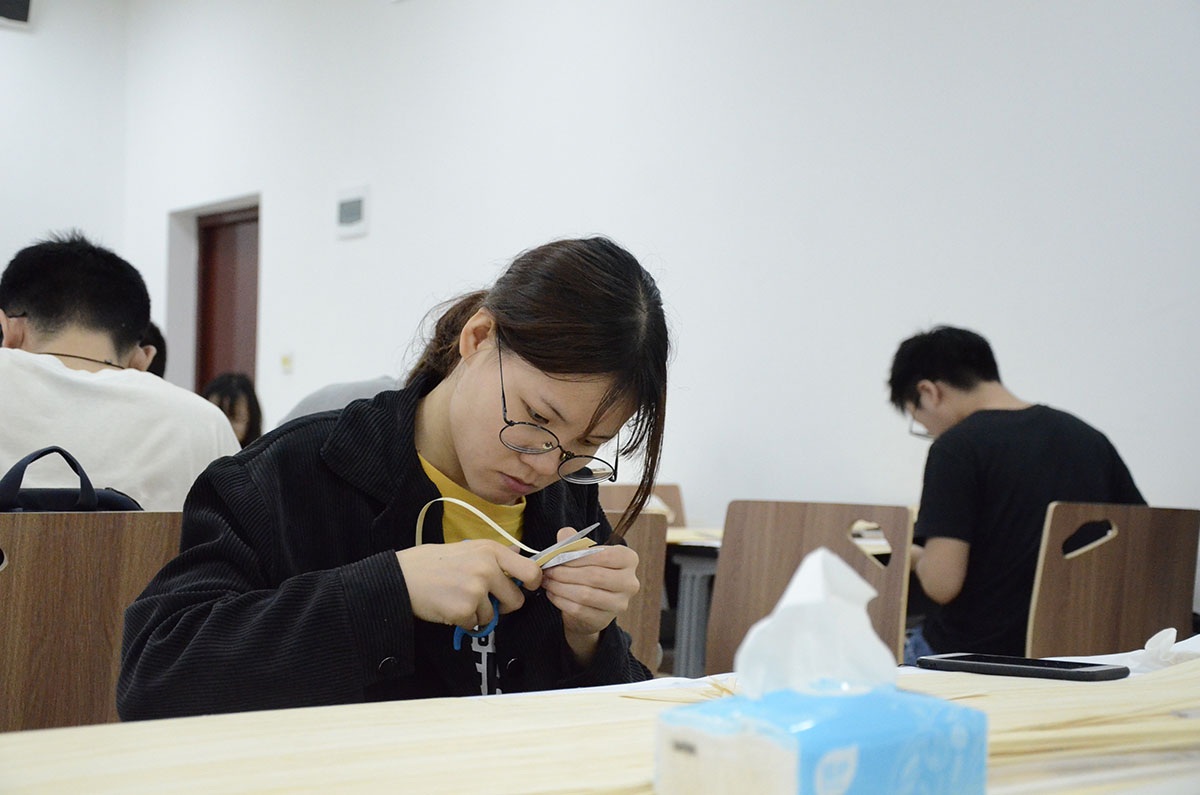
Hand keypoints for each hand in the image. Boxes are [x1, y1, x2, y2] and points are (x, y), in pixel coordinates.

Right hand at [396, 541, 542, 629]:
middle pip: (516, 600)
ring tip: (459, 598)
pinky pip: (475, 625)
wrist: (402, 577)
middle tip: (487, 601)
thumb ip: (495, 554)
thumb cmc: (432, 562)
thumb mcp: (467, 547)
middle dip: (504, 606)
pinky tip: (450, 607)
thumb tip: (520, 555)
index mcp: (491, 550)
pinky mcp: (464, 610)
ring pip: (493, 615)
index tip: (526, 588)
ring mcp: (476, 590)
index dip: (533, 584)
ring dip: (479, 613)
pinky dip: (464, 621)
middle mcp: (487, 568)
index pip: (531, 571)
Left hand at [542, 527, 639, 663]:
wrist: (592, 605)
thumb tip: (564, 534)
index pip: (605, 555)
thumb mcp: (583, 554)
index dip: (578, 556)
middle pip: (595, 576)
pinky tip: (551, 593)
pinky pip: (579, 610)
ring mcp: (619, 604)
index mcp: (628, 559)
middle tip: (548, 569)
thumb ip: (573, 541)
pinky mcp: (604, 620)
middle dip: (566, 572)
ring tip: (547, 581)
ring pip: (586, 595)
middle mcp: (630, 582)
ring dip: (560, 587)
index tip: (558, 556)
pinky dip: (561, 600)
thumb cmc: (589, 572)